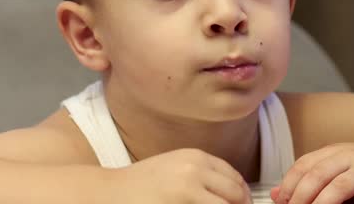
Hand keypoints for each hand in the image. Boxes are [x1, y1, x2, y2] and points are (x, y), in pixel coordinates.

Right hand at [109, 148, 251, 203]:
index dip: (244, 196)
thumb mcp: (174, 168)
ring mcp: (188, 188)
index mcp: (195, 157)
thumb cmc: (140, 186)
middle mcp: (195, 169)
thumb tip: (234, 194)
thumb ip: (201, 175)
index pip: (235, 177)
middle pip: (236, 194)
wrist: (110, 193)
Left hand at [270, 143, 353, 203]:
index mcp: (336, 150)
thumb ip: (311, 176)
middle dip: (299, 197)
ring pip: (338, 189)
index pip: (305, 165)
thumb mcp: (340, 163)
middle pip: (317, 176)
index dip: (289, 184)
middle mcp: (350, 157)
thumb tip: (276, 195)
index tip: (280, 201)